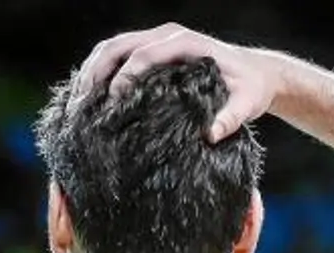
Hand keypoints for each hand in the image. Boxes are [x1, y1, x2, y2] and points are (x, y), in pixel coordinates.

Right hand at [77, 23, 279, 141]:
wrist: (256, 73)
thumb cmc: (251, 87)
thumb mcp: (248, 103)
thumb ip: (232, 118)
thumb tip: (212, 134)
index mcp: (185, 43)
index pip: (143, 54)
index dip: (123, 77)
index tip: (111, 103)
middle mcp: (167, 37)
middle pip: (118, 46)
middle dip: (95, 73)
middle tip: (80, 105)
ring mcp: (157, 42)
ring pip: (112, 48)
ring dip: (91, 72)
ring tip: (77, 103)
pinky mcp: (153, 52)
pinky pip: (118, 56)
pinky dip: (100, 73)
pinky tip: (89, 98)